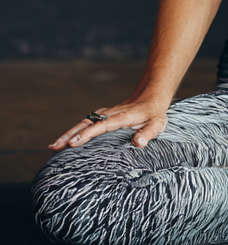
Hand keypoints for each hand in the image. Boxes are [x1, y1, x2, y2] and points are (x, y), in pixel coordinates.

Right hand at [49, 96, 168, 151]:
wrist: (151, 97)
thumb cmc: (154, 114)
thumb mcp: (158, 124)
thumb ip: (149, 133)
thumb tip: (138, 143)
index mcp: (122, 117)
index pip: (102, 125)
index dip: (88, 133)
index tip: (73, 142)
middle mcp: (111, 114)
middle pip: (87, 123)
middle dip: (70, 134)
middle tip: (55, 147)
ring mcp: (105, 114)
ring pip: (84, 122)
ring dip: (68, 133)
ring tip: (53, 147)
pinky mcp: (103, 116)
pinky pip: (86, 123)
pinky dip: (74, 131)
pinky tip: (64, 141)